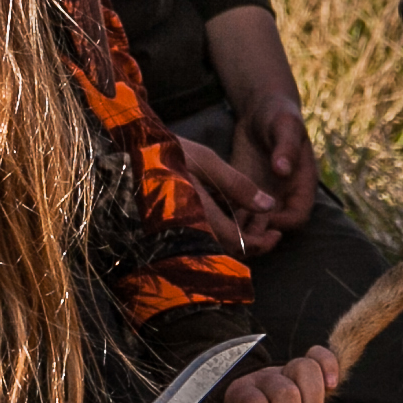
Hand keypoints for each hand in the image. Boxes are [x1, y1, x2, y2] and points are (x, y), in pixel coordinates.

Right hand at [171, 134, 278, 254]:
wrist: (124, 154)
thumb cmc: (166, 152)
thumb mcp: (206, 161)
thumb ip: (238, 185)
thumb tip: (269, 206)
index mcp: (194, 214)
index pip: (235, 242)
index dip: (260, 243)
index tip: (278, 234)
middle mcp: (183, 231)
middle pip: (225, 251)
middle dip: (252, 245)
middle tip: (272, 233)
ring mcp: (173, 234)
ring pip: (213, 247)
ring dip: (237, 241)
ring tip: (255, 225)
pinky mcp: (168, 231)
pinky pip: (200, 240)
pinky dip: (220, 235)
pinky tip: (230, 220)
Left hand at [205, 7, 323, 241]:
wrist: (259, 108)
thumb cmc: (278, 114)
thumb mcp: (284, 126)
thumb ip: (286, 147)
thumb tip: (283, 171)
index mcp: (301, 183)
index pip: (298, 215)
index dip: (283, 223)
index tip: (264, 221)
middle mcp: (283, 195)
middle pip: (273, 228)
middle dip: (256, 236)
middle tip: (235, 237)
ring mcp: (262, 195)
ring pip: (252, 224)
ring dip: (237, 231)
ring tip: (217, 232)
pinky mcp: (242, 191)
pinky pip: (235, 211)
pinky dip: (224, 217)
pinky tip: (206, 217)